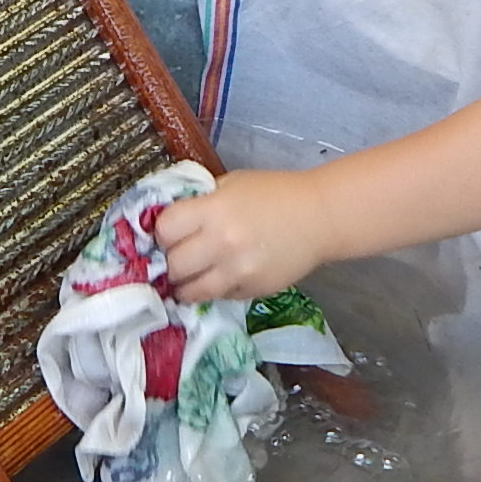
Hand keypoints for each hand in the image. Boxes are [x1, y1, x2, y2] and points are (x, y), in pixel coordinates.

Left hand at [154, 170, 327, 302]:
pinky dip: (212, 290)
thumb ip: (199, 203)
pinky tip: (219, 277)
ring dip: (184, 285)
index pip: (164, 229)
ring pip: (190, 291)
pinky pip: (217, 297)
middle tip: (179, 256)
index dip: (161, 233)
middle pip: (173, 264)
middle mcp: (221, 243)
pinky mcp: (250, 290)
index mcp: (213, 209)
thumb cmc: (274, 193)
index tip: (168, 234)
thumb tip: (168, 223)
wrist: (319, 217)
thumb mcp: (230, 184)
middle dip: (171, 261)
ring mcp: (237, 271)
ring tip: (189, 277)